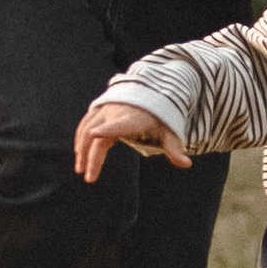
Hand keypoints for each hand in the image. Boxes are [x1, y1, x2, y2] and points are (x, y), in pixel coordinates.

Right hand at [76, 97, 191, 181]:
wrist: (149, 90)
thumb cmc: (160, 115)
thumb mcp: (169, 130)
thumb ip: (174, 148)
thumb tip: (187, 163)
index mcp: (133, 118)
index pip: (119, 124)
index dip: (107, 129)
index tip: (94, 134)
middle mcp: (116, 112)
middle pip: (97, 135)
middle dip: (91, 156)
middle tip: (89, 177)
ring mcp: (105, 110)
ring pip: (86, 129)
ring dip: (81, 149)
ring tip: (80, 169)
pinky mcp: (99, 109)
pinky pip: (85, 123)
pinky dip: (80, 138)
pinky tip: (79, 154)